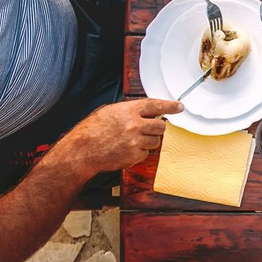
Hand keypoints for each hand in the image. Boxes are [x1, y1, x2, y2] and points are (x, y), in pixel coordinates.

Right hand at [59, 98, 181, 172]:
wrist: (82, 151)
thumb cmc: (92, 130)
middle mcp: (134, 125)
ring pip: (156, 141)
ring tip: (132, 140)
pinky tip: (127, 149)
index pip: (156, 105)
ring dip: (149, 140)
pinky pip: (146, 153)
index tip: (179, 107)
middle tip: (149, 129)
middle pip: (161, 125)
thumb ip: (129, 110)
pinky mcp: (134, 155)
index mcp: (128, 110)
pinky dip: (140, 152)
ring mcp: (135, 141)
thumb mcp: (109, 112)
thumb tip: (146, 111)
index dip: (170, 106)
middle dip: (157, 127)